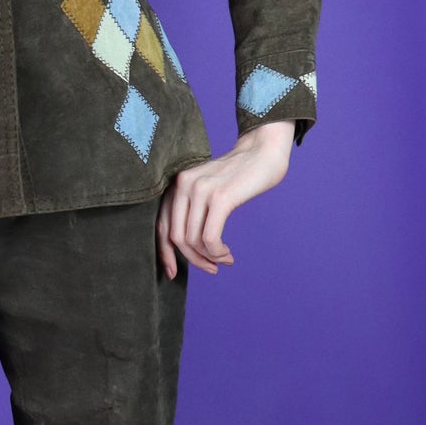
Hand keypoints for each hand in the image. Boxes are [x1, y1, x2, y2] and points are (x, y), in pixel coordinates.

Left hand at [157, 121, 294, 278]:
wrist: (263, 151)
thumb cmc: (239, 175)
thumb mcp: (208, 189)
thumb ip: (194, 209)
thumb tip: (187, 246)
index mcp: (178, 185)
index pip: (162, 226)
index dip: (165, 254)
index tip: (173, 273)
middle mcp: (184, 185)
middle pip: (176, 237)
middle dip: (193, 259)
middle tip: (211, 268)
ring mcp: (201, 190)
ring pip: (193, 240)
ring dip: (209, 257)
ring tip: (224, 259)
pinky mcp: (220, 198)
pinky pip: (209, 238)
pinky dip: (217, 252)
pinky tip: (227, 254)